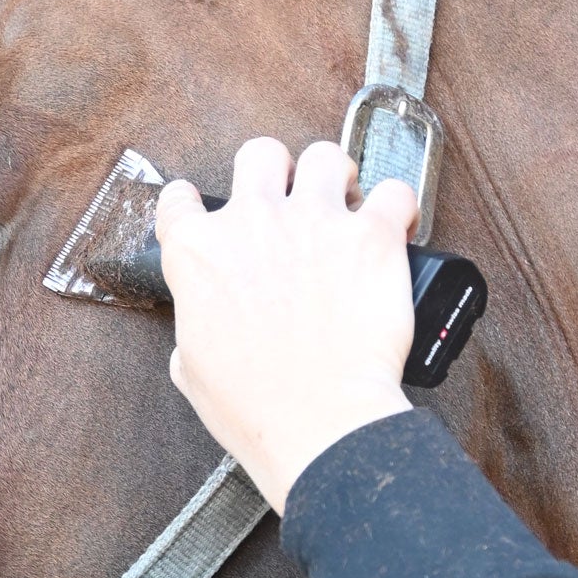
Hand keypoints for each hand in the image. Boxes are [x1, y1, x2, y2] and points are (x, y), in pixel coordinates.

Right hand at [155, 138, 416, 512]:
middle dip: (276, 172)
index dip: (191, 205)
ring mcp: (315, 222)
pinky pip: (395, 192)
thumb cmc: (256, 407)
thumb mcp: (192, 368)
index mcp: (199, 253)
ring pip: (325, 155)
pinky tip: (396, 225)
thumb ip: (193, 327)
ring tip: (347, 202)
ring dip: (337, 177)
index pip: (179, 200)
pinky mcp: (372, 237)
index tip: (205, 214)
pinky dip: (398, 206)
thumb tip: (205, 326)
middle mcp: (253, 222)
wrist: (317, 423)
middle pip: (260, 154)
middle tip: (291, 201)